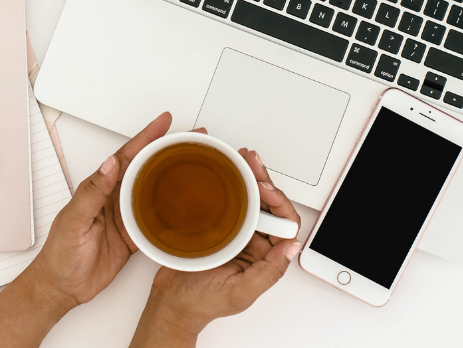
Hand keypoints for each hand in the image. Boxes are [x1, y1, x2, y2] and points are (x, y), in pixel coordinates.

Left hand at [22, 112, 172, 311]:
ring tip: (196, 162)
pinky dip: (173, 209)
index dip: (147, 137)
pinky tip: (186, 204)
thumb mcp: (74, 220)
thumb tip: (110, 163)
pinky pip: (157, 218)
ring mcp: (125, 216)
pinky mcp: (133, 236)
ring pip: (155, 189)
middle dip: (168, 150)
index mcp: (99, 188)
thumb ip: (93, 192)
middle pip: (146, 168)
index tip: (164, 122)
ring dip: (174, 176)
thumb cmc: (61, 254)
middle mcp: (114, 198)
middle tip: (192, 138)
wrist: (62, 286)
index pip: (127, 156)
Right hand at [131, 148, 302, 345]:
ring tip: (244, 160)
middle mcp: (254, 244)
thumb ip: (269, 272)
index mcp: (265, 258)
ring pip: (250, 200)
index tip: (263, 190)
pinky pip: (228, 202)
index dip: (279, 202)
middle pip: (269, 206)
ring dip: (250, 179)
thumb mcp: (240, 291)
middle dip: (264, 182)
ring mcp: (235, 234)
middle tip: (252, 163)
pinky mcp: (216, 227)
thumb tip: (292, 247)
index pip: (285, 225)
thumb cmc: (201, 303)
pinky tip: (228, 173)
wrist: (169, 302)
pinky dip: (231, 186)